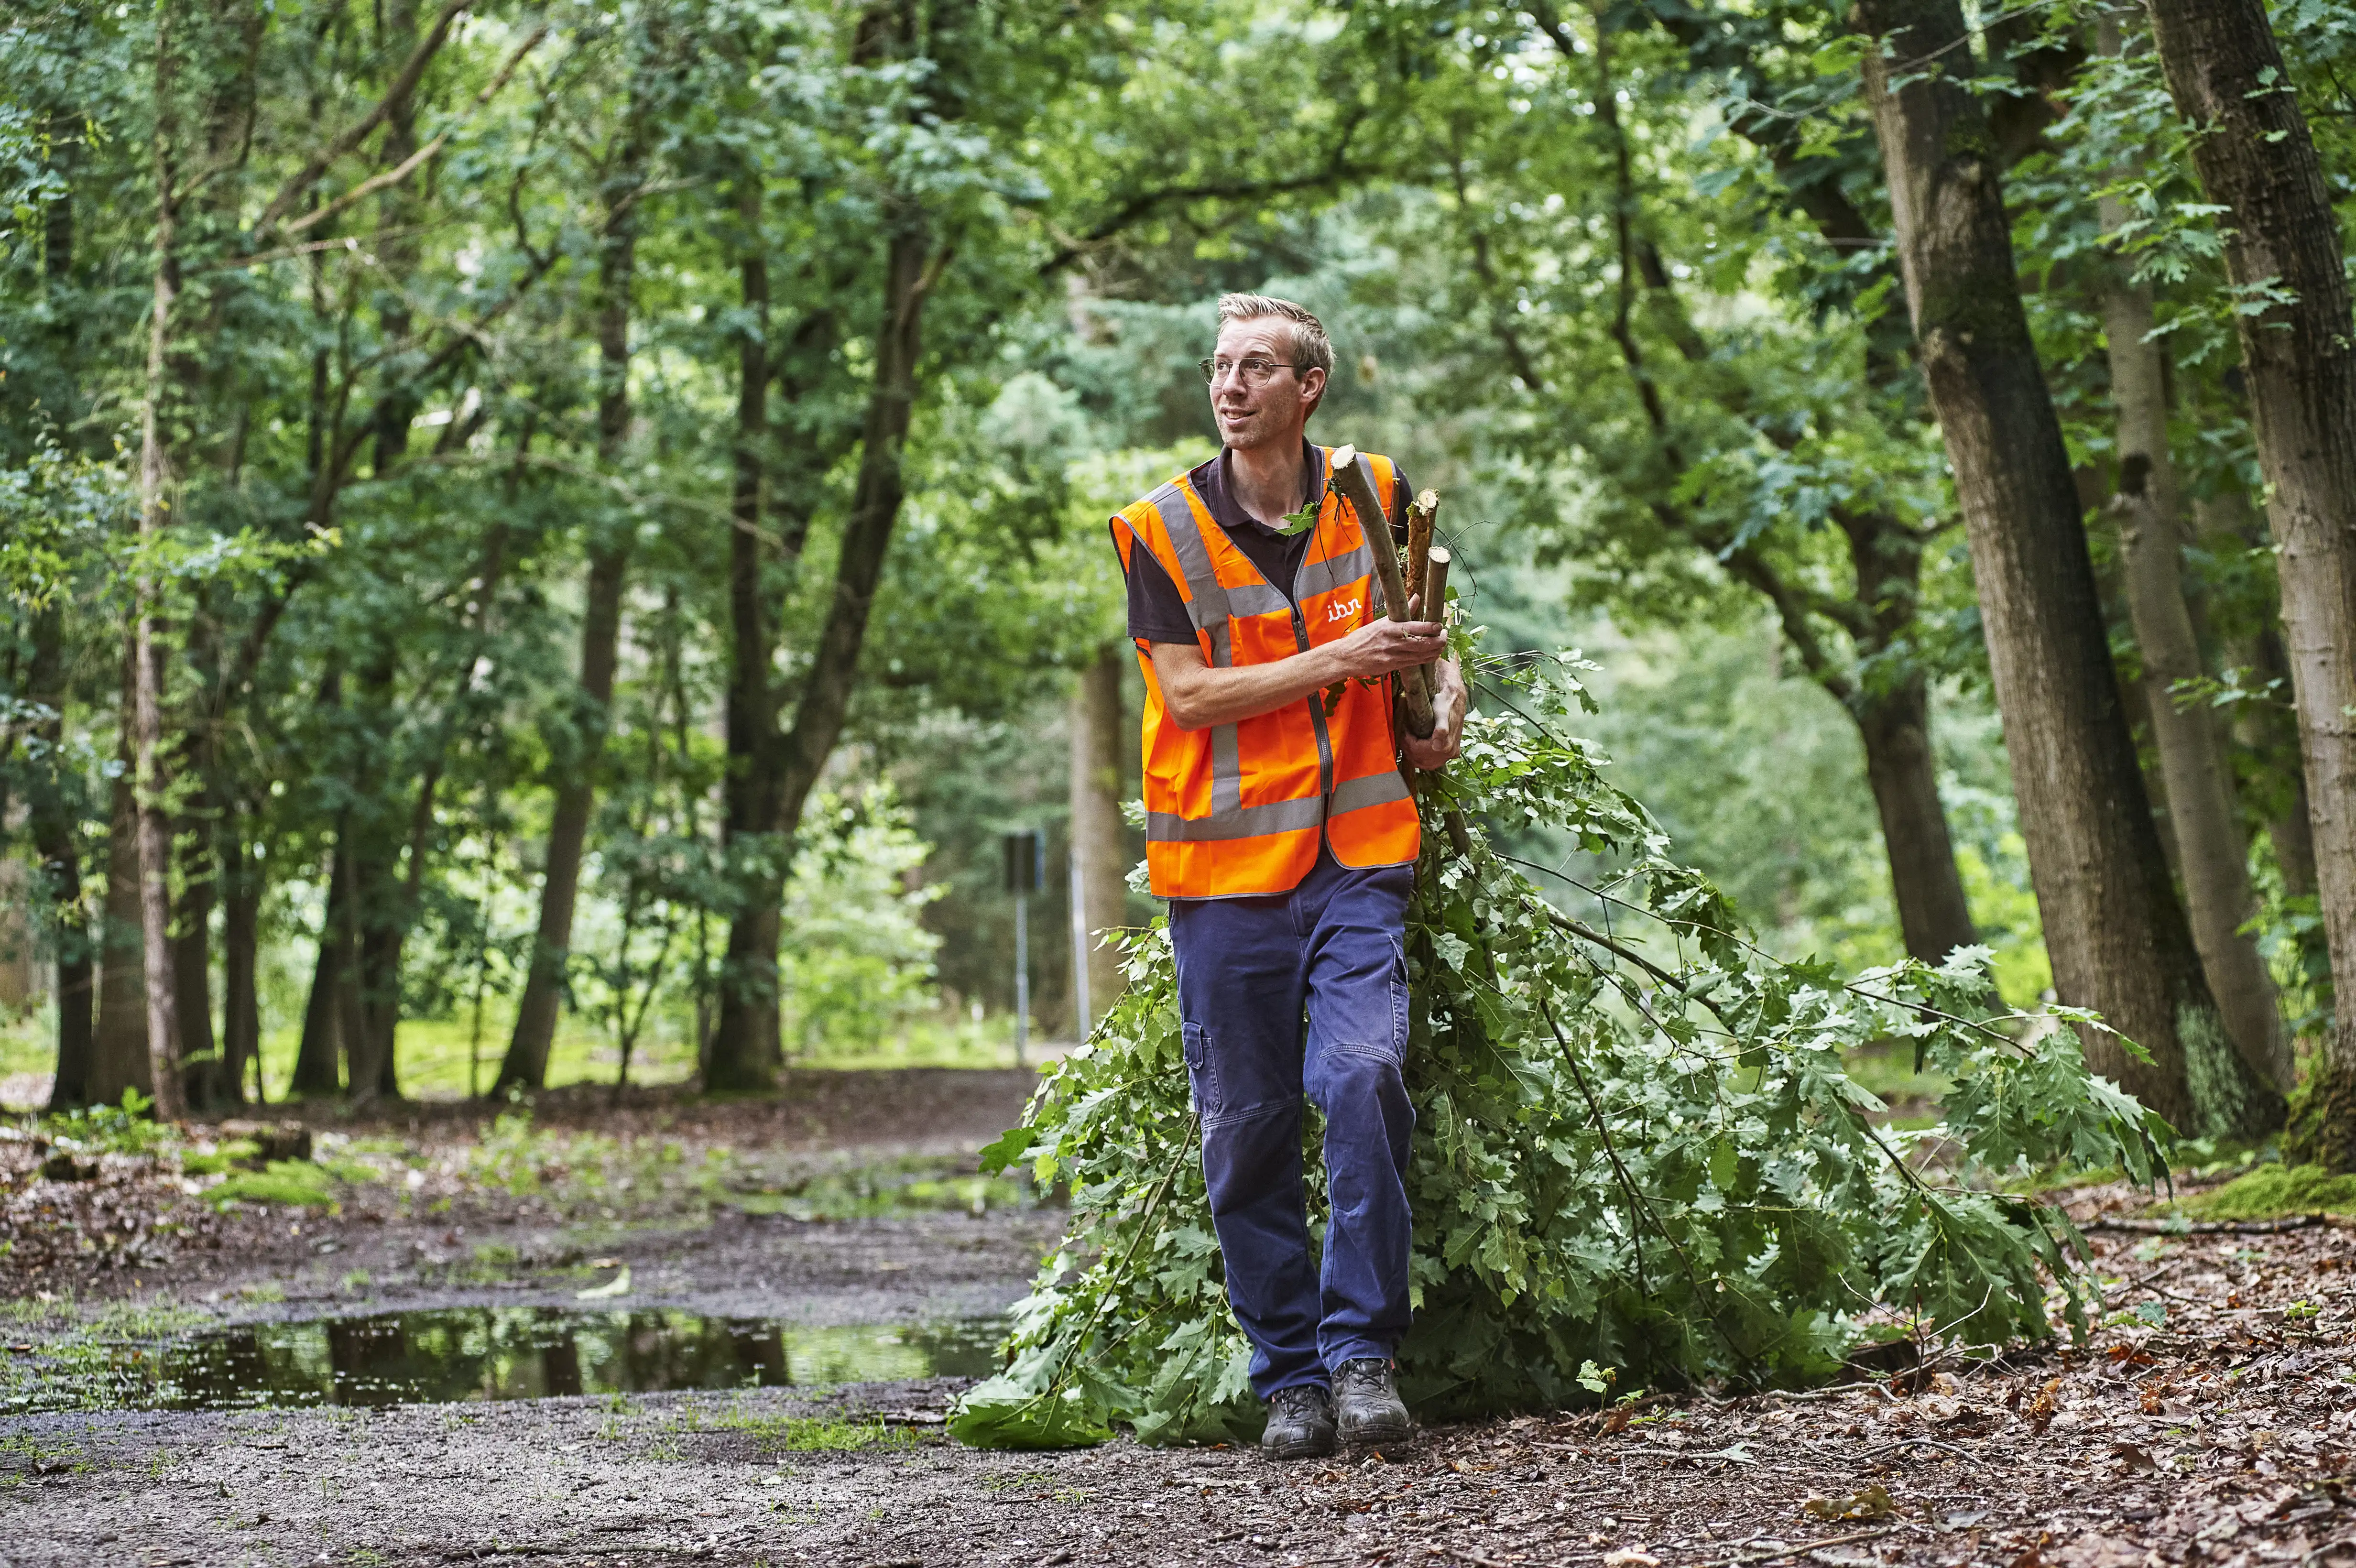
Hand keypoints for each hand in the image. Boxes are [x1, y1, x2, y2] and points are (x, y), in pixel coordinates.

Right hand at [1328, 617, 1446, 680]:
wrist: (1347, 657)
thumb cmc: (1363, 637)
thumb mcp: (1382, 621)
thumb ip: (1402, 610)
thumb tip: (1417, 597)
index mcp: (1389, 628)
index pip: (1416, 628)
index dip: (1431, 628)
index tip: (1440, 625)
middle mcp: (1393, 643)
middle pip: (1423, 643)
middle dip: (1438, 640)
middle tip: (1445, 635)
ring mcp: (1393, 657)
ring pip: (1421, 655)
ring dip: (1435, 650)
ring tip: (1442, 644)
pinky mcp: (1393, 667)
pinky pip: (1414, 663)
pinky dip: (1426, 658)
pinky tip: (1432, 654)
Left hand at [1403, 658, 1466, 771]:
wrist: (1454, 698)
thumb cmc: (1445, 703)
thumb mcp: (1442, 713)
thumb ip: (1442, 729)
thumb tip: (1438, 743)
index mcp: (1447, 746)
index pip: (1419, 752)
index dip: (1408, 742)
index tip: (1404, 730)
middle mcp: (1450, 752)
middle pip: (1420, 759)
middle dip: (1409, 748)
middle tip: (1404, 734)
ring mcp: (1450, 754)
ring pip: (1424, 762)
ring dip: (1413, 752)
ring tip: (1408, 738)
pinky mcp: (1449, 752)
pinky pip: (1430, 760)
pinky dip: (1421, 754)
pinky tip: (1417, 743)